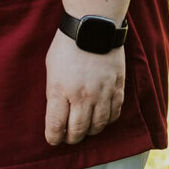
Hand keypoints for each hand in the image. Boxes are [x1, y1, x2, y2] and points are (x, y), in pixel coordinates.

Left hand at [44, 30, 124, 144]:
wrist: (93, 28)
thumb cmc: (67, 46)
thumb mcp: (51, 69)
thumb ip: (54, 92)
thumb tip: (57, 112)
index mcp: (60, 91)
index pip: (56, 125)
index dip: (53, 137)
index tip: (53, 140)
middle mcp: (82, 96)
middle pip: (78, 130)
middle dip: (71, 138)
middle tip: (68, 138)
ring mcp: (102, 94)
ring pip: (98, 126)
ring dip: (90, 132)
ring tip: (84, 130)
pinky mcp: (118, 89)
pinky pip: (114, 114)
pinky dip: (107, 121)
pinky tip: (100, 119)